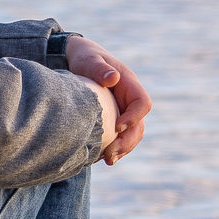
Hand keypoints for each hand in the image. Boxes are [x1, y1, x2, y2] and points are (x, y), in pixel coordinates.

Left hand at [64, 36, 150, 164]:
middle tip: (110, 155)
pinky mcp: (112, 120)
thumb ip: (99, 68)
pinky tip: (97, 158)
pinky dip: (112, 148)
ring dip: (122, 149)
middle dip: (127, 142)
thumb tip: (113, 78)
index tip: (117, 127)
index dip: (134, 117)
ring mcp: (122, 111)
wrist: (76, 59)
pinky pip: (118, 137)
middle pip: (139, 125)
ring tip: (107, 161)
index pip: (142, 103)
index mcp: (129, 84)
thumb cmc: (84, 57)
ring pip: (131, 135)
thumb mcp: (89, 59)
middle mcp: (129, 100)